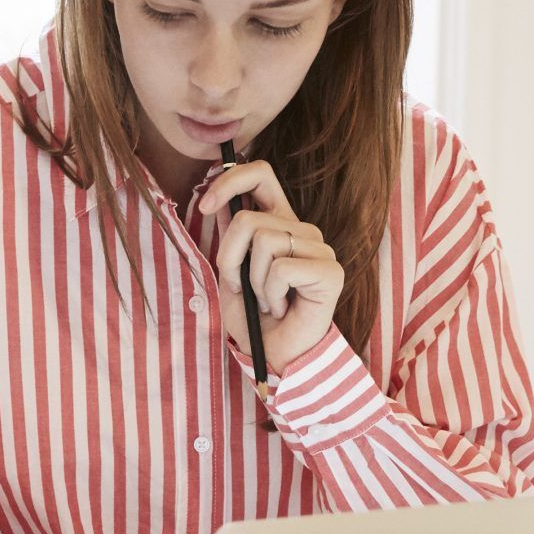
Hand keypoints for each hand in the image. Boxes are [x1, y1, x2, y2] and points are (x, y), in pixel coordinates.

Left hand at [202, 158, 343, 373]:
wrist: (277, 358)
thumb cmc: (255, 320)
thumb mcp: (230, 275)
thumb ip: (228, 239)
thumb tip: (215, 201)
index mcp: (280, 223)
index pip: (260, 175)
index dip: (229, 181)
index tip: (204, 207)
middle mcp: (302, 230)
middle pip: (248, 219)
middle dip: (230, 257)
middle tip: (242, 288)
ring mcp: (319, 249)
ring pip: (264, 241)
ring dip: (253, 282)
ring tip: (266, 302)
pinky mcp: (329, 271)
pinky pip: (281, 269)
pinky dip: (270, 295)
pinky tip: (282, 309)